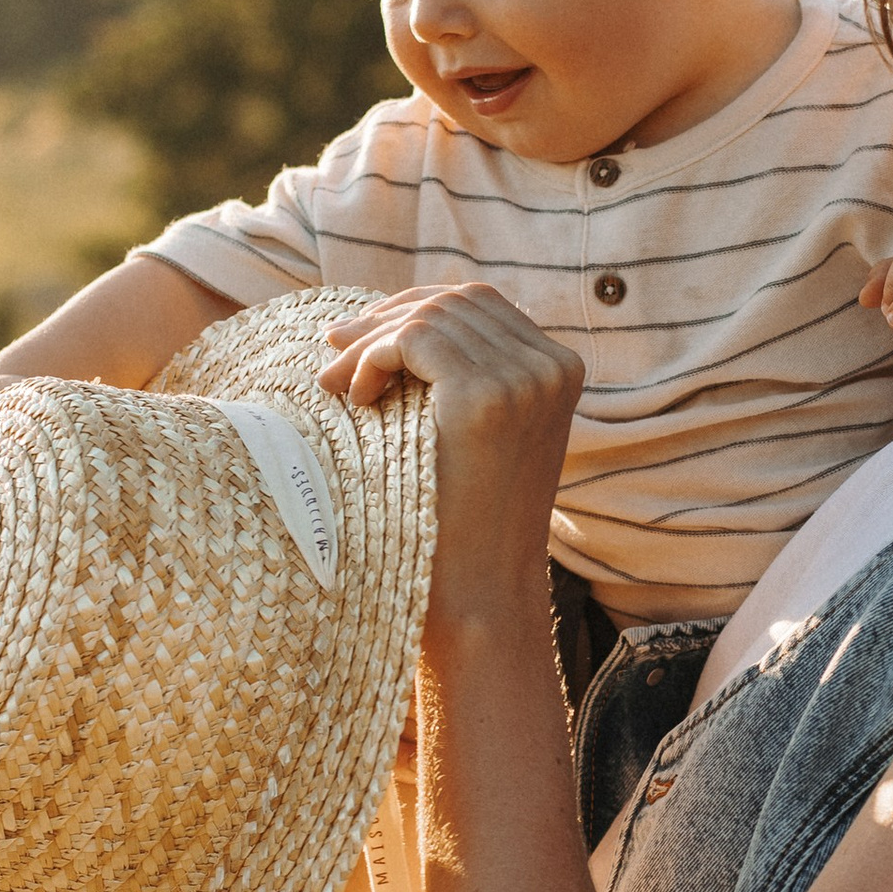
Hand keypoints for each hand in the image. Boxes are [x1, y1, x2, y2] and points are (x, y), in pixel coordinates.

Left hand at [320, 285, 581, 632]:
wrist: (477, 591)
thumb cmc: (462, 521)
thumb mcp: (480, 434)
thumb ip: (465, 375)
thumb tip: (392, 318)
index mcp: (561, 370)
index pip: (478, 304)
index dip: (412, 310)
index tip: (358, 338)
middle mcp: (551, 367)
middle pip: (453, 300)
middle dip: (385, 318)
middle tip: (331, 350)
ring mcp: (524, 380)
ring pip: (428, 316)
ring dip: (368, 342)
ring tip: (334, 384)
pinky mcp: (485, 397)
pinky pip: (413, 339)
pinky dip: (372, 357)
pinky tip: (355, 397)